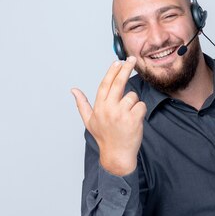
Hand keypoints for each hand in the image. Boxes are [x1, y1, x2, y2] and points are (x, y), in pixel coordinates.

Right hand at [71, 56, 146, 175]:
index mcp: (98, 108)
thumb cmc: (104, 137)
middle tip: (132, 59)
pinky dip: (140, 112)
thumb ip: (82, 104)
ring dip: (133, 104)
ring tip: (128, 117)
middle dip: (126, 69)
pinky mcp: (133, 119)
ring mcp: (121, 114)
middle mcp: (108, 109)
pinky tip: (134, 121)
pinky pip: (141, 106)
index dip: (112, 72)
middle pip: (119, 83)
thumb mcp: (89, 121)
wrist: (117, 155)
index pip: (105, 84)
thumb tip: (73, 90)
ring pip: (133, 97)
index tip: (117, 62)